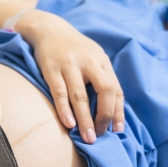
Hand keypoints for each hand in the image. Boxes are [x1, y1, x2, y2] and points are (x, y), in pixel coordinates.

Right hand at [18, 11, 124, 143]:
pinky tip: (69, 124)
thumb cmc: (74, 50)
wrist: (49, 29)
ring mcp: (70, 65)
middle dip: (105, 116)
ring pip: (80, 95)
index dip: (118, 111)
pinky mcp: (51, 69)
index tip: (117, 130)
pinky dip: (64, 109)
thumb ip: (102, 78)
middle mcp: (89, 62)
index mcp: (102, 61)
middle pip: (104, 90)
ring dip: (85, 119)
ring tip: (88, 137)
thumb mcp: (93, 58)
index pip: (116, 89)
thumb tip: (112, 111)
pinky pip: (59, 92)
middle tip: (100, 135)